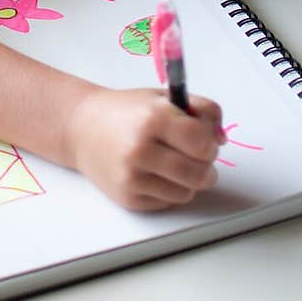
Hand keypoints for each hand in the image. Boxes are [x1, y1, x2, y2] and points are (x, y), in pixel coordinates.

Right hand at [68, 87, 226, 210]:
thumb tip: (220, 139)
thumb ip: (201, 110)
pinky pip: (168, 202)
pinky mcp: (128, 197)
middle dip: (206, 166)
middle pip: (199, 174)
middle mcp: (141, 150)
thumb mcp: (163, 98)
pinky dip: (170, 190)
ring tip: (174, 164)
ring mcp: (132, 177)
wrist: (81, 129)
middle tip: (197, 157)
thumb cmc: (126, 111)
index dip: (210, 143)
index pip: (203, 143)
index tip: (204, 140)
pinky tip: (156, 173)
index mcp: (153, 119)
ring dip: (188, 181)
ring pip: (187, 192)